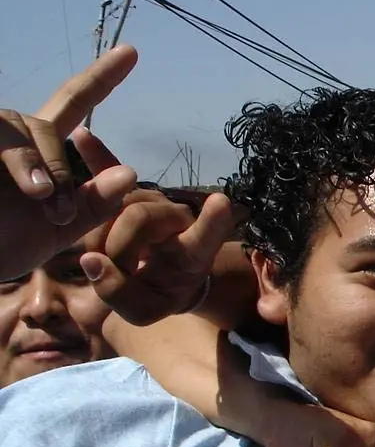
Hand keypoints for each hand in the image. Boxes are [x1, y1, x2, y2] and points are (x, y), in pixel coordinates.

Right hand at [0, 46, 138, 278]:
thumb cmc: (3, 247)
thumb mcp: (57, 231)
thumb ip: (93, 205)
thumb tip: (128, 172)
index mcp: (39, 151)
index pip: (73, 104)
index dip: (101, 78)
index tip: (132, 52)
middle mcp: (11, 136)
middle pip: (44, 125)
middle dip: (59, 169)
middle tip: (59, 211)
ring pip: (16, 127)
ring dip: (33, 164)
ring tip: (38, 199)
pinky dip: (15, 162)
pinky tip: (19, 188)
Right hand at [73, 131, 239, 323]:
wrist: (160, 281)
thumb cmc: (157, 294)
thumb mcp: (144, 310)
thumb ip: (120, 294)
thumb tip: (92, 262)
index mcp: (194, 251)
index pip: (207, 235)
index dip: (213, 220)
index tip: (220, 202)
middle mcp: (179, 219)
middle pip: (139, 217)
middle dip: (118, 246)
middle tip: (120, 269)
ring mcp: (154, 203)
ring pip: (118, 205)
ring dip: (102, 235)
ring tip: (110, 258)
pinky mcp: (129, 196)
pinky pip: (111, 173)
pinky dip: (98, 156)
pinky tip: (82, 137)